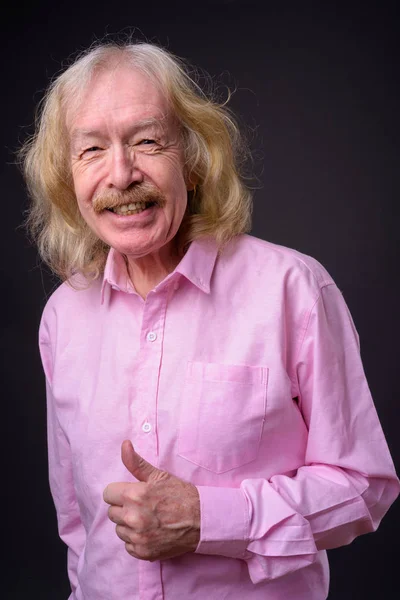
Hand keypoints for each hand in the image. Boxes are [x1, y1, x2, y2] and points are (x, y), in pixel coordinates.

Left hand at [103, 440, 200, 561]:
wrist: (201, 520)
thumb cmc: (180, 494)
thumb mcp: (159, 475)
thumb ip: (136, 462)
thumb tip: (124, 444)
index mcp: (135, 494)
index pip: (108, 494)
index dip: (120, 492)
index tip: (132, 493)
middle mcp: (133, 517)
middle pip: (112, 512)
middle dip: (124, 508)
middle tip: (143, 506)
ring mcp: (138, 537)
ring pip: (119, 530)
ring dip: (129, 525)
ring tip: (148, 519)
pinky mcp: (143, 553)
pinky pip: (128, 546)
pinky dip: (136, 540)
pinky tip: (150, 531)